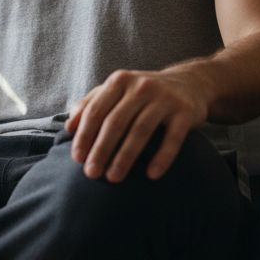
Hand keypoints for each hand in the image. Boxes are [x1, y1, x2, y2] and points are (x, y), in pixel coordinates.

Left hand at [62, 69, 210, 182]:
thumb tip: (69, 127)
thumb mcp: (117, 90)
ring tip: (114, 178)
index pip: (96, 110)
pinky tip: (151, 175)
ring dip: (125, 157)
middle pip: (116, 122)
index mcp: (120, 81)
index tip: (77, 159)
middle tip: (91, 174)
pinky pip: (173, 138)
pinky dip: (162, 157)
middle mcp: (141, 86)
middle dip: (101, 150)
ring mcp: (165, 98)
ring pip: (140, 130)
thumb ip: (91, 104)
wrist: (190, 83)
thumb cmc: (143, 93)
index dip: (85, 135)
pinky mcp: (186, 112)